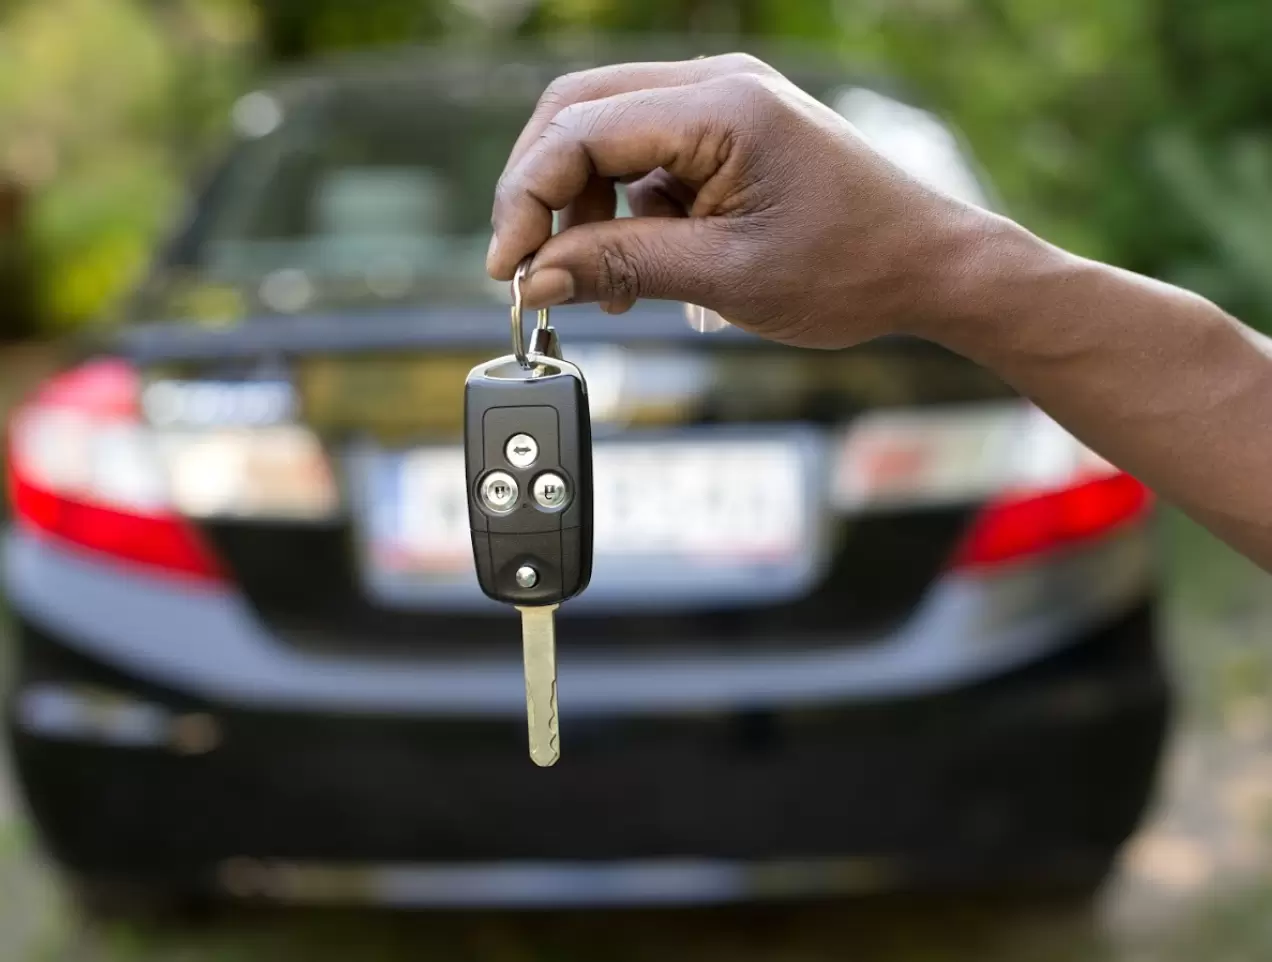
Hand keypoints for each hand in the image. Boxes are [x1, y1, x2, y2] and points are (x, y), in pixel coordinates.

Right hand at [487, 53, 997, 348]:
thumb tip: (537, 277)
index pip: (581, 129)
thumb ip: (621, 266)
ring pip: (606, 133)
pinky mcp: (728, 131)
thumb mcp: (725, 278)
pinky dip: (623, 208)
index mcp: (723, 105)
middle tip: (528, 264)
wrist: (929, 267)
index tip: (507, 267)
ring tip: (596, 282)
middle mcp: (718, 83)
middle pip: (579, 111)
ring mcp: (724, 102)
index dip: (526, 198)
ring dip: (582, 205)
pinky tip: (633, 262)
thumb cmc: (851, 268)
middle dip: (541, 190)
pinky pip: (645, 155)